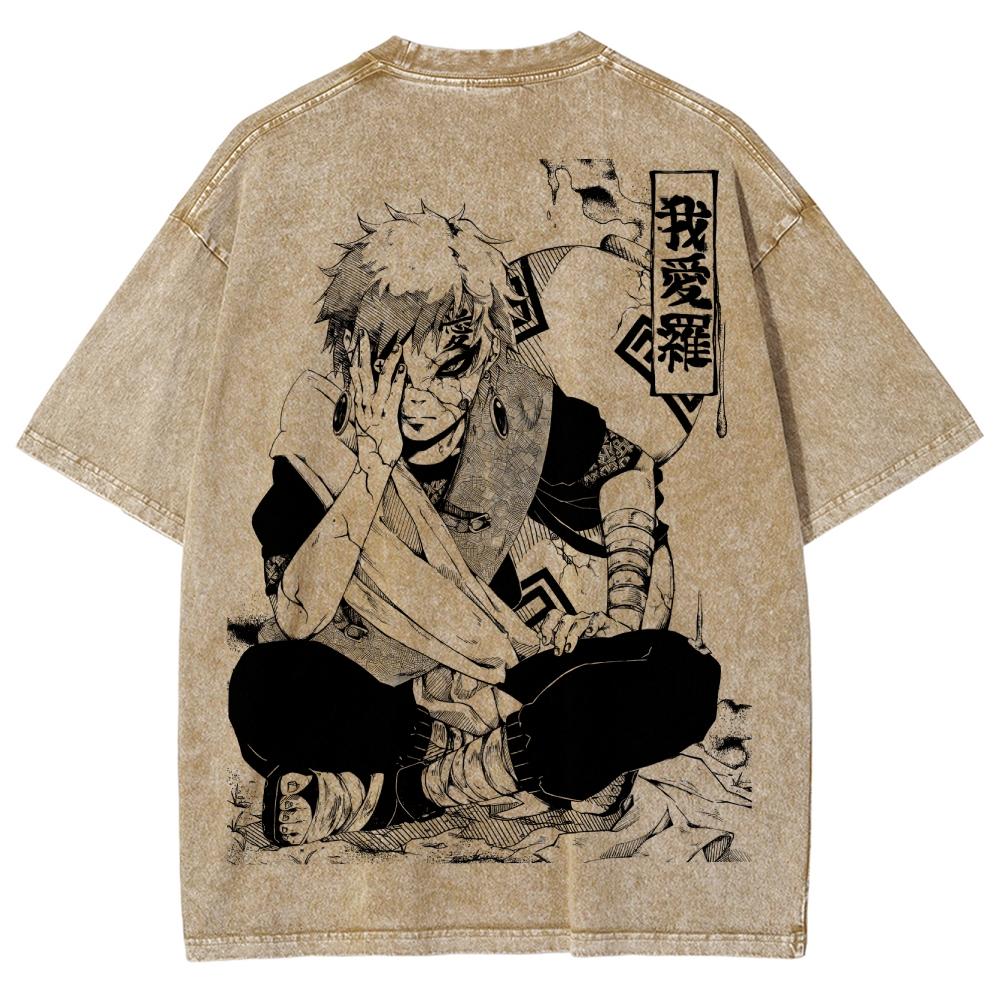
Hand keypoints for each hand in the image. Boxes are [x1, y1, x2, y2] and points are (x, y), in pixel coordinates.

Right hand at [351, 335, 405, 470]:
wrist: (373, 462)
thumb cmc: (372, 442)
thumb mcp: (364, 420)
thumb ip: (363, 404)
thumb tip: (361, 391)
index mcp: (358, 402)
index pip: (354, 374)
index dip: (354, 356)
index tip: (355, 340)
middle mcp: (364, 403)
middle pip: (362, 372)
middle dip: (363, 351)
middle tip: (363, 333)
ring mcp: (375, 410)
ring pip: (381, 380)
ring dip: (389, 361)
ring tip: (396, 346)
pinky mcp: (387, 417)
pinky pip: (393, 395)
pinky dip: (398, 381)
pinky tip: (402, 369)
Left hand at [537, 609, 629, 656]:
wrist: (614, 651)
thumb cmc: (589, 650)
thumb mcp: (569, 649)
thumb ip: (555, 647)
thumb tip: (539, 646)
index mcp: (567, 624)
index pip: (553, 616)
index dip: (547, 626)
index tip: (545, 642)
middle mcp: (577, 619)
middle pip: (564, 619)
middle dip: (559, 636)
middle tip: (558, 652)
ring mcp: (591, 620)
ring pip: (578, 621)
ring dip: (572, 635)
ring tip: (569, 649)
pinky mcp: (605, 622)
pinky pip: (597, 618)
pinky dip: (592, 625)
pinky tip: (589, 634)